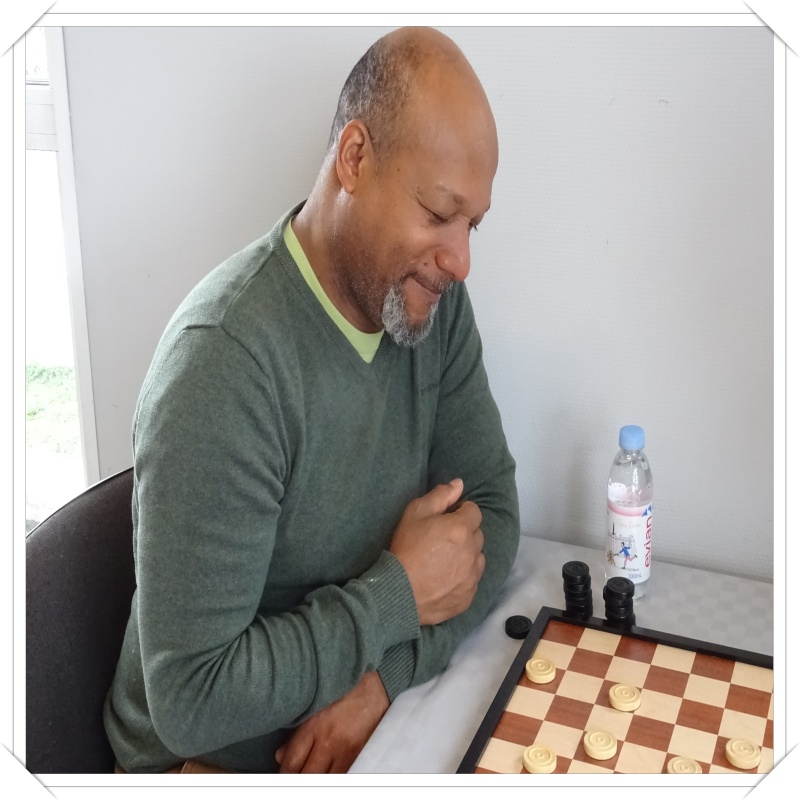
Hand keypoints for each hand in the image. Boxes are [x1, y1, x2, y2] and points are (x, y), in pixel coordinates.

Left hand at [274, 672, 389, 772]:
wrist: (375, 687)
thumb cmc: (343, 691)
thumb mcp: (316, 705)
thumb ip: (298, 732)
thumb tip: (281, 756)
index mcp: (315, 726)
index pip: (291, 763)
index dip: (284, 772)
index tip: (283, 773)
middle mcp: (330, 742)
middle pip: (307, 776)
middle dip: (298, 779)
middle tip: (296, 775)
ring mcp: (347, 752)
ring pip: (325, 781)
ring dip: (317, 779)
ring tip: (313, 772)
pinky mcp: (361, 756)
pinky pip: (343, 776)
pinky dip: (333, 777)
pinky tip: (328, 772)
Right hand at [389, 478, 484, 625]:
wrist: (400, 593)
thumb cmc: (406, 549)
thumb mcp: (415, 514)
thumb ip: (440, 495)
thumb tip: (459, 483)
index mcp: (462, 528)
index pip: (474, 511)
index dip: (460, 512)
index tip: (445, 519)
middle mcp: (473, 551)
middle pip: (477, 534)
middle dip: (464, 532)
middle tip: (442, 539)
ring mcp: (473, 576)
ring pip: (477, 558)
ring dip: (467, 555)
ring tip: (445, 560)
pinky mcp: (469, 596)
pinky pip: (472, 580)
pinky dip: (463, 577)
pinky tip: (445, 579)